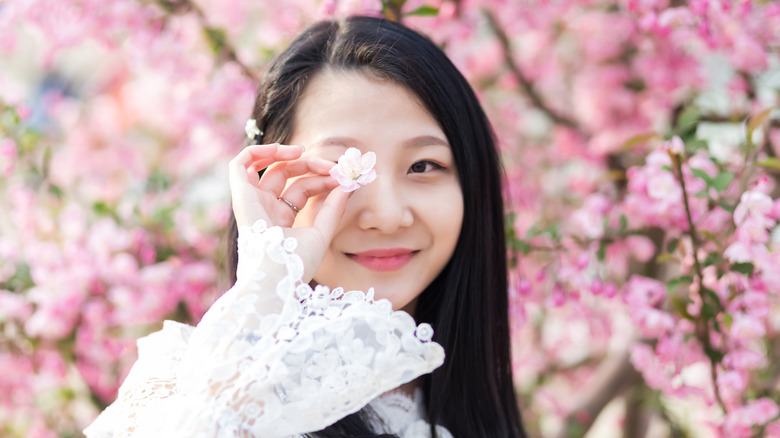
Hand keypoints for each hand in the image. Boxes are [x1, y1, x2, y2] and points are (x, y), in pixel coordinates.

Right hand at [228, 143, 348, 280]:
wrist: (276, 275)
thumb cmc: (296, 264)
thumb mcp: (322, 234)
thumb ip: (333, 209)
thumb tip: (347, 185)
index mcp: (281, 220)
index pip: (302, 189)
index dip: (322, 180)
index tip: (342, 179)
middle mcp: (265, 208)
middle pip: (288, 176)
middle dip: (311, 166)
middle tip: (332, 166)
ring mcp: (252, 201)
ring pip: (267, 167)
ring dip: (287, 155)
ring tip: (304, 152)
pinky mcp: (240, 195)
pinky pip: (241, 163)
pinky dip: (259, 151)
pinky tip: (283, 150)